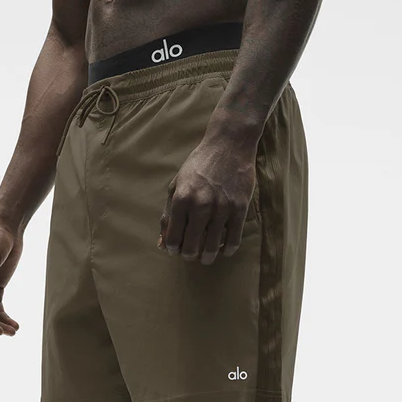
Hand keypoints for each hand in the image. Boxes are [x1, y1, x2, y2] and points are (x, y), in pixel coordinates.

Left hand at [159, 137, 256, 264]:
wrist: (229, 145)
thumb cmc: (199, 165)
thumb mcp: (177, 185)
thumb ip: (168, 214)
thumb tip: (162, 242)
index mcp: (181, 199)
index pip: (173, 238)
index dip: (172, 248)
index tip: (176, 248)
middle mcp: (200, 206)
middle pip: (191, 247)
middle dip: (189, 255)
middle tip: (191, 254)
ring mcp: (221, 208)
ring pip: (212, 247)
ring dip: (207, 257)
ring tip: (206, 257)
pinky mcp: (239, 209)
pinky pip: (233, 240)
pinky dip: (227, 250)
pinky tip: (224, 250)